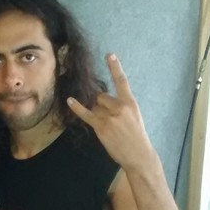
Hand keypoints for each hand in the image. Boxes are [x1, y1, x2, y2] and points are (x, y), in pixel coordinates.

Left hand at [67, 54, 155, 170]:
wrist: (138, 155)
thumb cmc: (137, 136)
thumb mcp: (134, 116)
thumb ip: (122, 105)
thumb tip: (105, 100)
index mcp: (130, 102)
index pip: (122, 81)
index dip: (115, 67)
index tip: (109, 55)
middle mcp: (120, 107)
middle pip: (101, 96)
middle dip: (101, 104)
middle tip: (110, 118)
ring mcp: (110, 117)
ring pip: (95, 106)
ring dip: (97, 113)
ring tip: (108, 126)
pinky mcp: (101, 126)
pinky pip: (86, 114)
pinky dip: (77, 107)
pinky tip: (70, 100)